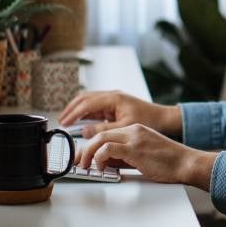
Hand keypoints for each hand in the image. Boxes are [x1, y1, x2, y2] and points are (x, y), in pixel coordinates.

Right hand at [58, 90, 181, 138]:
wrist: (164, 119)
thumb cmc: (149, 121)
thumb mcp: (125, 127)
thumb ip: (104, 129)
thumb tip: (85, 131)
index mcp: (114, 98)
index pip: (87, 103)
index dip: (73, 113)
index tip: (64, 122)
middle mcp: (112, 96)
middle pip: (85, 98)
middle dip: (71, 109)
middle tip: (61, 120)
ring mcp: (113, 99)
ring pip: (89, 101)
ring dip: (77, 110)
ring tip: (68, 121)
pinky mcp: (115, 105)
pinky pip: (95, 106)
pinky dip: (86, 112)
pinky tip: (81, 121)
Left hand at [75, 124, 217, 190]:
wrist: (186, 163)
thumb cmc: (169, 163)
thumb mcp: (143, 156)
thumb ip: (125, 156)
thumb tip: (106, 163)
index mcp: (135, 130)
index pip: (106, 132)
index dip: (91, 145)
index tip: (83, 156)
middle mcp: (133, 130)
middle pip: (99, 134)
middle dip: (84, 149)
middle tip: (77, 162)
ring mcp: (134, 138)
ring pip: (100, 139)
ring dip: (88, 153)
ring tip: (85, 167)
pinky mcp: (135, 148)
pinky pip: (108, 149)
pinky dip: (99, 158)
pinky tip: (101, 168)